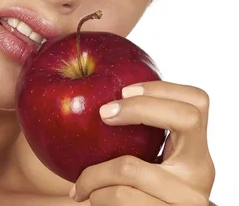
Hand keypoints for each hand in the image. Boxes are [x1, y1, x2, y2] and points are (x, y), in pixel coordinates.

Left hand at [68, 81, 214, 204]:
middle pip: (184, 118)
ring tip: (82, 181)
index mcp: (195, 150)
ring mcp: (188, 196)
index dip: (162, 88)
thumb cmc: (133, 194)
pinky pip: (119, 195)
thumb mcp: (147, 166)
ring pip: (130, 166)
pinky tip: (86, 195)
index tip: (123, 90)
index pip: (197, 102)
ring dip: (94, 172)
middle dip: (137, 108)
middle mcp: (200, 171)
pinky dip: (95, 193)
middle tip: (102, 114)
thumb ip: (139, 140)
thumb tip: (89, 95)